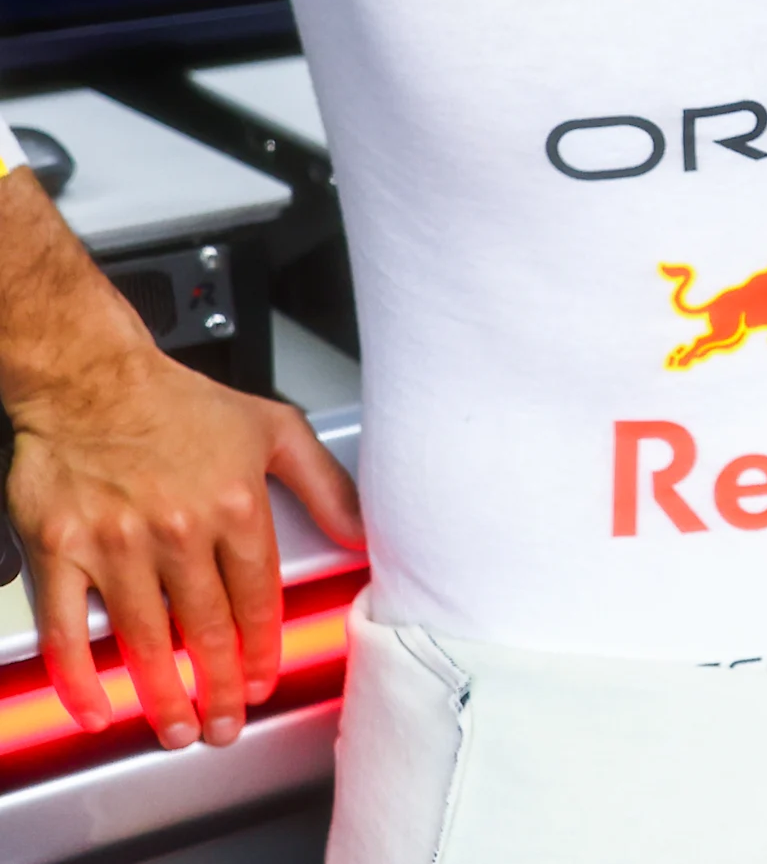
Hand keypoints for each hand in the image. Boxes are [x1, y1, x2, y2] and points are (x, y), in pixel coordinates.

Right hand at [6, 345, 362, 748]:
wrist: (92, 381)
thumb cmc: (178, 404)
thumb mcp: (274, 429)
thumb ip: (324, 483)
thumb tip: (360, 532)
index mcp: (234, 505)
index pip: (259, 598)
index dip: (264, 649)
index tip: (265, 681)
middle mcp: (179, 530)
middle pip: (207, 631)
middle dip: (221, 689)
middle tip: (226, 725)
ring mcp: (116, 546)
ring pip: (145, 641)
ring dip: (163, 696)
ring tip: (178, 729)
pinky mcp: (62, 551)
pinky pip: (67, 630)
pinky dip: (79, 679)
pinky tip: (97, 710)